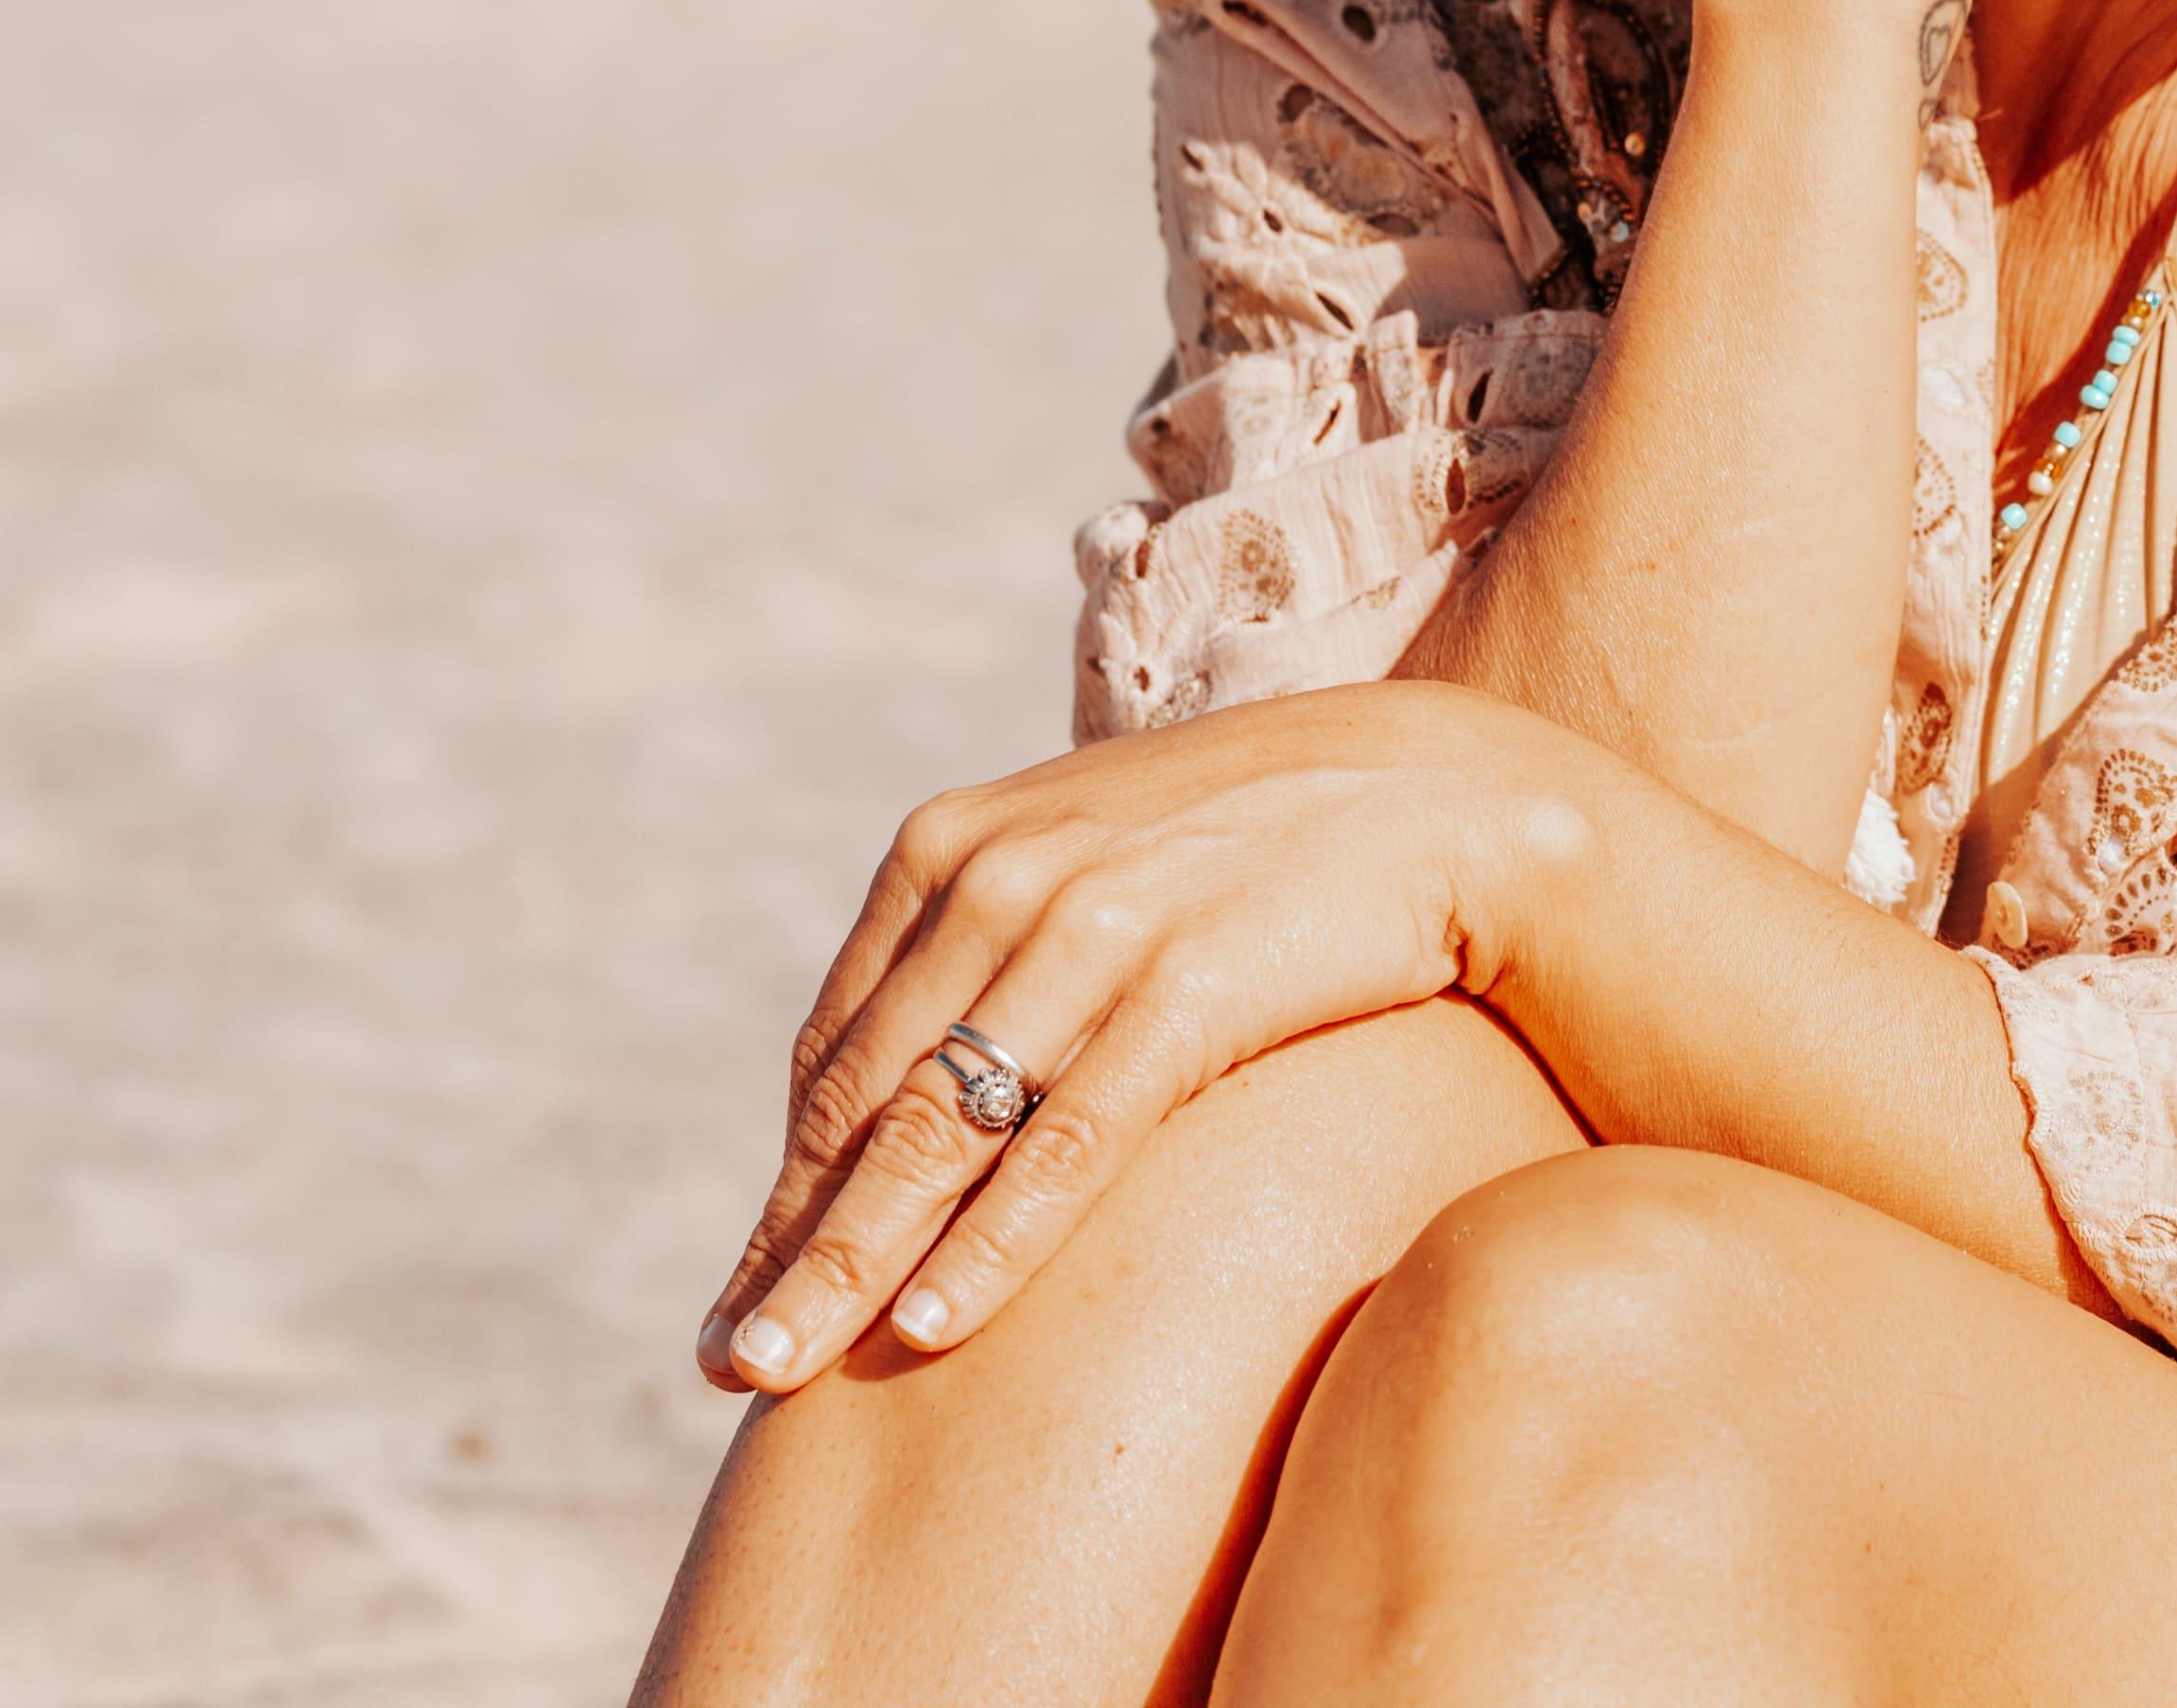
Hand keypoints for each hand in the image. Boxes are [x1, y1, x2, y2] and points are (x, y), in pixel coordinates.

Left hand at [699, 683, 1598, 1390]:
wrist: (1445, 797)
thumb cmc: (1259, 845)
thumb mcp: (1092, 861)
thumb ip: (987, 940)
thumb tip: (905, 1083)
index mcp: (953, 846)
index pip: (835, 1054)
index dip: (783, 1190)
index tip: (744, 1297)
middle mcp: (1001, 878)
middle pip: (862, 1104)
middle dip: (788, 1252)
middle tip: (731, 1372)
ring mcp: (1094, 928)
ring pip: (939, 1131)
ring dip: (847, 1266)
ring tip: (781, 1379)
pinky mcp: (1189, 985)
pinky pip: (1067, 1142)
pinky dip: (989, 1242)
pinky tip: (929, 1327)